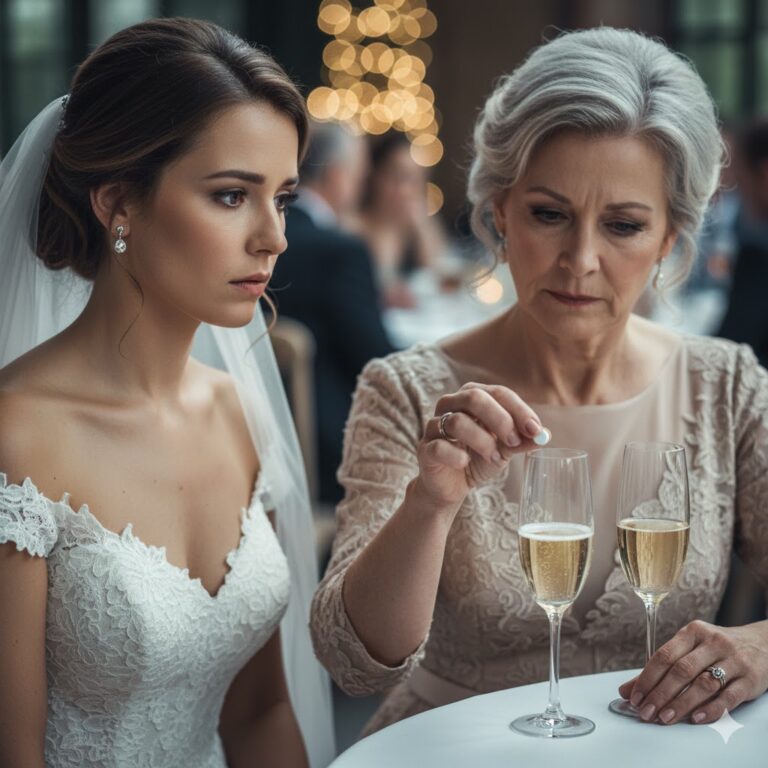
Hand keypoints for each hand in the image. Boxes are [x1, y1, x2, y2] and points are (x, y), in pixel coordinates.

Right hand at [414, 382, 545, 509]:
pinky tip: (465, 462)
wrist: (452, 486)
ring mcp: (434, 425)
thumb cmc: (478, 459)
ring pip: (456, 421)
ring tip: (494, 458)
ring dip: (482, 440)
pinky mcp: (425, 448)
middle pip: (474, 397)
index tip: (535, 429)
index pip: (498, 392)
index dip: (518, 409)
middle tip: (514, 441)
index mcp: (472, 397)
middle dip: (499, 419)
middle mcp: (451, 404)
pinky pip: (439, 446)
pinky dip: (456, 455)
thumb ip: (520, 441)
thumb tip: (543, 436)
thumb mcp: (504, 449)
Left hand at [617, 619, 767, 724]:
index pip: (664, 655)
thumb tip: (627, 690)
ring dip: (681, 704)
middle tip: (646, 712)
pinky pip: (728, 696)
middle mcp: (713, 643)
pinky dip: (710, 709)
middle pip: (681, 670)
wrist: (764, 644)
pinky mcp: (750, 679)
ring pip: (703, 684)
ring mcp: (733, 660)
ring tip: (665, 718)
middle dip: (660, 694)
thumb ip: (660, 669)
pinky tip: (695, 718)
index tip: (635, 697)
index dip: (647, 678)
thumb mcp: (690, 649)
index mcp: (693, 632)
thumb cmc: (717, 649)